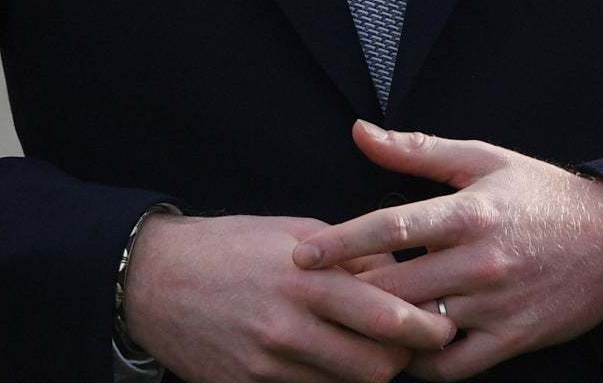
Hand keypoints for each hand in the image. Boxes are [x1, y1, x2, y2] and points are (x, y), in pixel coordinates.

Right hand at [121, 212, 454, 382]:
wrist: (156, 281)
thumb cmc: (234, 247)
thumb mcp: (298, 233)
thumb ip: (352, 257)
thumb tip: (402, 274)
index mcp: (308, 279)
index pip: (388, 317)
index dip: (427, 327)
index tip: (447, 322)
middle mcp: (289, 327)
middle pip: (376, 365)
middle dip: (407, 359)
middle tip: (421, 345)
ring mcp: (267, 364)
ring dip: (371, 372)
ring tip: (380, 351)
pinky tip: (336, 362)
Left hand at [294, 121, 602, 380]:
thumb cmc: (542, 195)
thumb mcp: (485, 160)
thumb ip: (418, 151)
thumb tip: (359, 132)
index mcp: (472, 210)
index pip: (393, 227)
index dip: (341, 243)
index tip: (301, 255)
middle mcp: (482, 260)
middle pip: (396, 287)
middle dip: (350, 295)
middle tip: (316, 297)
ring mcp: (497, 304)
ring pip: (418, 331)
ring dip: (380, 331)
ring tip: (348, 327)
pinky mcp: (512, 339)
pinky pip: (451, 366)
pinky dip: (419, 364)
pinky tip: (400, 350)